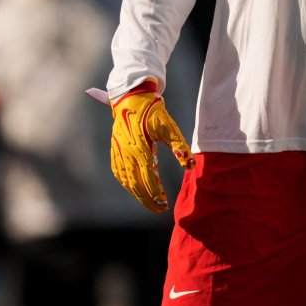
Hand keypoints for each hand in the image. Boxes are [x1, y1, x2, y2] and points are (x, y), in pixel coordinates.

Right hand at [109, 80, 193, 212]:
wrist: (132, 97)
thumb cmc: (153, 111)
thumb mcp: (169, 127)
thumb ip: (179, 147)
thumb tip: (190, 165)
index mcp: (139, 149)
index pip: (147, 179)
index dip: (155, 194)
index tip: (164, 204)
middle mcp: (126, 153)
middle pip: (135, 184)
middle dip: (147, 199)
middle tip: (159, 209)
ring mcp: (118, 151)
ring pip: (126, 180)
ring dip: (137, 193)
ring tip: (150, 201)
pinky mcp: (115, 148)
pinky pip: (118, 172)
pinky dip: (126, 183)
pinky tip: (134, 188)